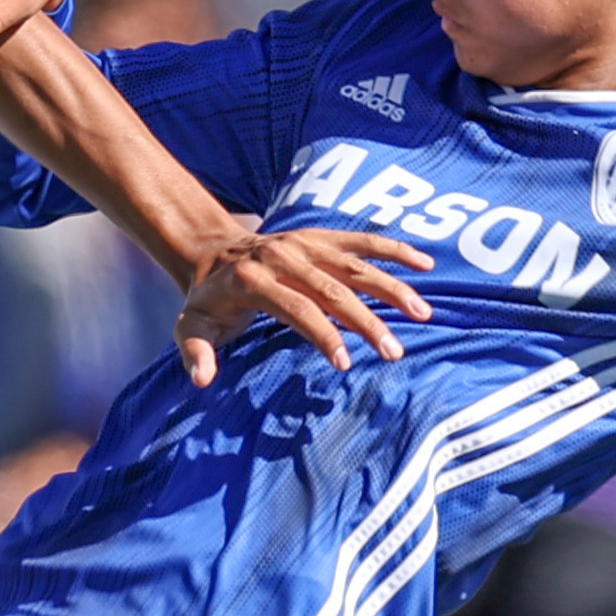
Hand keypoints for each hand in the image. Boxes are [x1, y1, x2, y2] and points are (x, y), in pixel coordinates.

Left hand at [176, 228, 434, 385]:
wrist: (211, 251)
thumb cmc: (207, 300)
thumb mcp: (190, 327)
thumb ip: (195, 352)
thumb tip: (202, 379)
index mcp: (253, 281)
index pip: (296, 308)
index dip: (322, 334)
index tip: (346, 362)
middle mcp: (282, 257)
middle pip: (333, 290)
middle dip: (366, 321)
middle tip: (393, 351)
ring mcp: (305, 244)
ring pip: (355, 265)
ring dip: (391, 288)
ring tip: (422, 313)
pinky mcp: (321, 237)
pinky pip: (363, 241)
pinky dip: (395, 250)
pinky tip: (425, 265)